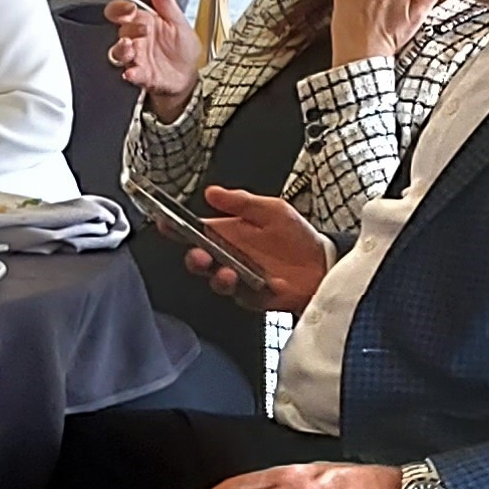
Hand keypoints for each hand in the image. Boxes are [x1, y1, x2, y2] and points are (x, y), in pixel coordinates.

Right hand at [106, 0, 200, 116]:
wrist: (189, 76)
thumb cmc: (182, 49)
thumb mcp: (178, 22)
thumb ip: (165, 1)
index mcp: (143, 22)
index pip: (123, 11)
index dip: (120, 8)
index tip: (128, 9)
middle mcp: (136, 40)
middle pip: (120, 31)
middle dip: (128, 29)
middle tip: (142, 29)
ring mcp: (136, 58)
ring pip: (118, 53)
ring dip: (120, 50)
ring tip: (129, 47)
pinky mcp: (140, 75)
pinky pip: (131, 74)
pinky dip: (131, 73)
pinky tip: (133, 72)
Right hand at [183, 185, 328, 316]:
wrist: (323, 264)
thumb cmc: (296, 236)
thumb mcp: (272, 209)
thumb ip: (241, 202)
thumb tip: (211, 192)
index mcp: (225, 234)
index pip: (193, 231)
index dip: (175, 228)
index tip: (165, 223)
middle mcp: (226, 257)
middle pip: (198, 260)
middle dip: (194, 258)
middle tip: (200, 254)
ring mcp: (238, 278)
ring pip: (216, 281)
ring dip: (218, 278)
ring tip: (227, 272)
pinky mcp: (253, 296)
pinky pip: (245, 296)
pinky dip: (252, 290)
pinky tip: (266, 283)